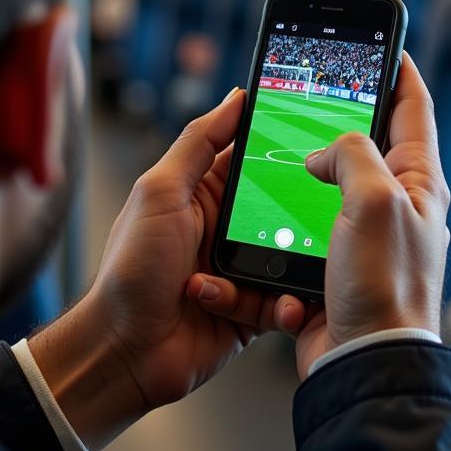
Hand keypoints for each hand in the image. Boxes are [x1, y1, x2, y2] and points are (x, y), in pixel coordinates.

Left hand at [28, 88, 299, 450]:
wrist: (125, 352)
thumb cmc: (131, 271)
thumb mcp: (161, 192)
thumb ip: (197, 143)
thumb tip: (233, 99)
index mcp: (203, 194)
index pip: (251, 158)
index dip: (280, 145)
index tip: (315, 132)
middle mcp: (226, 228)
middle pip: (282, 206)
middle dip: (301, 208)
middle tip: (325, 205)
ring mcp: (242, 269)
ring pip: (291, 254)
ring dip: (292, 261)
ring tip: (292, 266)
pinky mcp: (253, 309)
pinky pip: (286, 299)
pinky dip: (286, 303)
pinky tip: (277, 304)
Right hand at [188, 54, 449, 378]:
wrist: (364, 362)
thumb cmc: (382, 285)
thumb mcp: (374, 199)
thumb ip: (351, 154)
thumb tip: (322, 155)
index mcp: (418, 182)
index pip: (413, 109)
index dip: (398, 70)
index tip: (384, 43)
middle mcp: (396, 205)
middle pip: (368, 143)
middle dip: (339, 119)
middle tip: (313, 94)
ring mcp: (365, 235)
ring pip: (330, 185)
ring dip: (304, 173)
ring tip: (281, 158)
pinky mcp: (336, 265)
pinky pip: (306, 229)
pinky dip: (287, 222)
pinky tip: (273, 219)